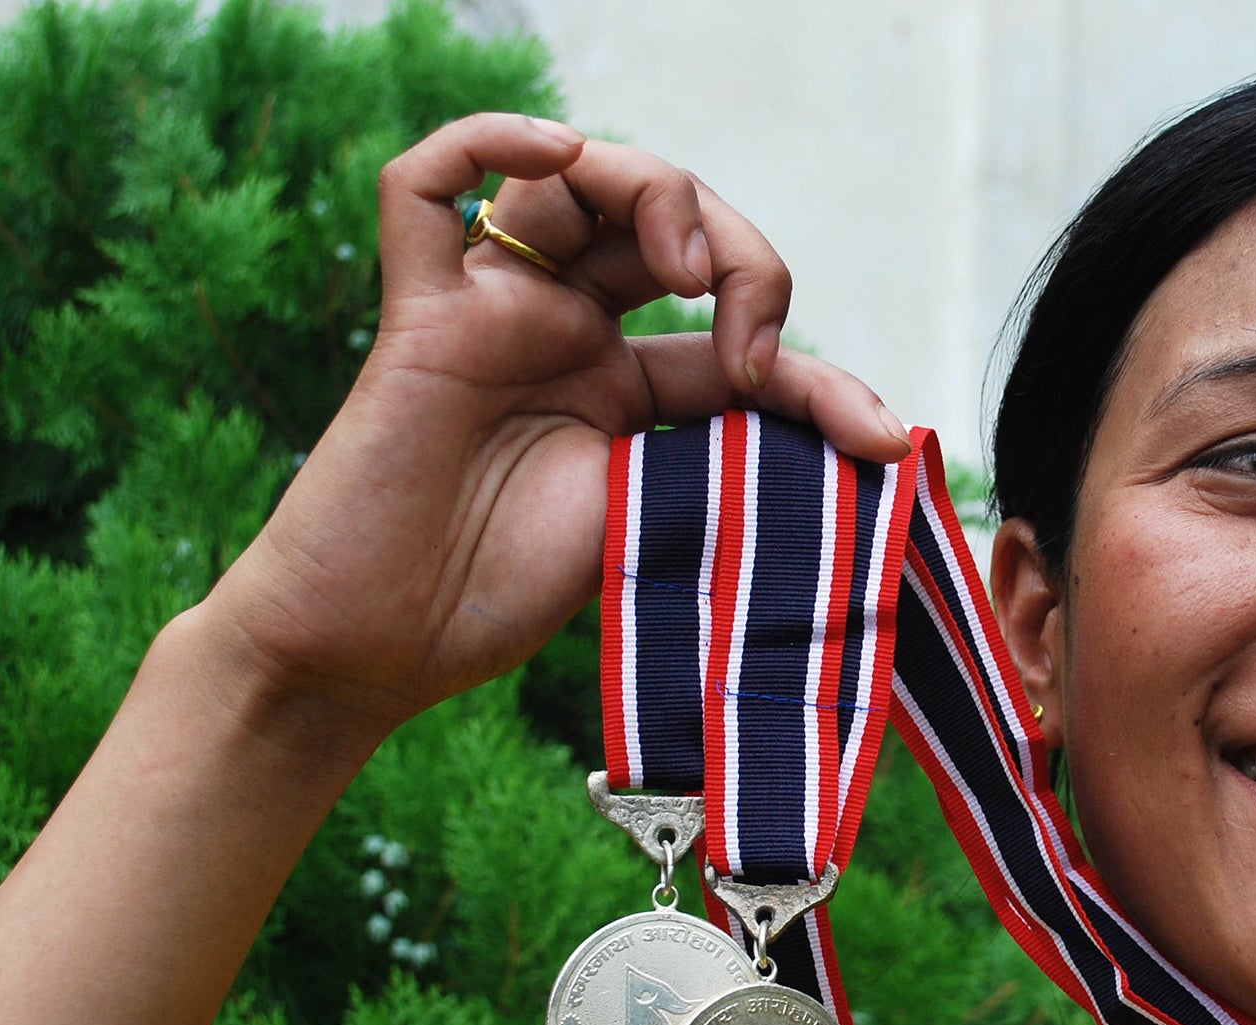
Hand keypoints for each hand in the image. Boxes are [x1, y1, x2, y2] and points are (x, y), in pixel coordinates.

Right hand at [203, 112, 911, 741]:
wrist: (377, 654)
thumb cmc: (497, 607)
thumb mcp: (657, 532)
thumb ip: (738, 472)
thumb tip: (878, 446)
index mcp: (626, 392)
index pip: (741, 337)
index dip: (825, 376)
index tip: (879, 441)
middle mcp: (564, 338)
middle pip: (666, 227)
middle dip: (742, 256)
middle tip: (750, 344)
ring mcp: (493, 318)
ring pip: (572, 182)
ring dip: (653, 190)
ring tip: (686, 268)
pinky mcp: (417, 317)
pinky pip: (423, 186)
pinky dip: (487, 140)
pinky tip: (556, 156)